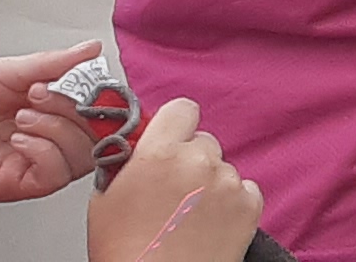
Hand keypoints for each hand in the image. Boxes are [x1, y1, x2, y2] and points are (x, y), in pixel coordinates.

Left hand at [0, 41, 98, 199]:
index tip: (93, 83)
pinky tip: (21, 136)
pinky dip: (45, 151)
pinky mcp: (14, 183)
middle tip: (47, 94)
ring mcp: (30, 162)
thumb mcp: (6, 70)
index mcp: (46, 111)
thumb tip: (91, 50)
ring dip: (58, 128)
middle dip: (80, 111)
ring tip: (25, 112)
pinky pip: (52, 175)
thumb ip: (53, 63)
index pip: (97, 112)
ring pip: (81, 157)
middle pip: (97, 137)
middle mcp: (43, 139)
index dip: (102, 99)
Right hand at [88, 99, 261, 261]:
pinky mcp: (250, 204)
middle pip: (203, 141)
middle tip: (172, 190)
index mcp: (160, 153)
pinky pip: (244, 189)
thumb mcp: (105, 197)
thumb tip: (137, 146)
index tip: (170, 138)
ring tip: (187, 215)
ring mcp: (228, 182)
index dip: (175, 124)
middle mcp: (199, 161)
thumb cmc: (125, 251)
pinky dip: (231, 202)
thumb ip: (126, 161)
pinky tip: (208, 223)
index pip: (182, 109)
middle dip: (189, 159)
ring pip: (222, 167)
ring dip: (209, 183)